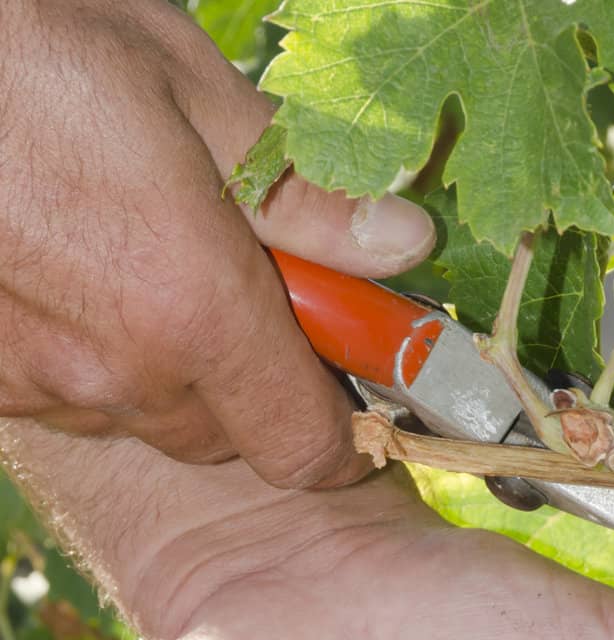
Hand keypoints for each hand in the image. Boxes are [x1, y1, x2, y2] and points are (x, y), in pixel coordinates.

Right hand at [0, 0, 432, 485]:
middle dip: (250, 377)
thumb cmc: (34, 40)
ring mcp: (39, 383)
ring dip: (164, 365)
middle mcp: (118, 372)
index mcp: (194, 310)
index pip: (304, 448)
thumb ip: (301, 193)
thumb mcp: (187, 88)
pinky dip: (87, 353)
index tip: (347, 380)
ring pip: (143, 414)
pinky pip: (67, 396)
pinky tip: (68, 268)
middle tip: (236, 277)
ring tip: (134, 252)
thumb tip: (401, 246)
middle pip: (226, 434)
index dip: (340, 429)